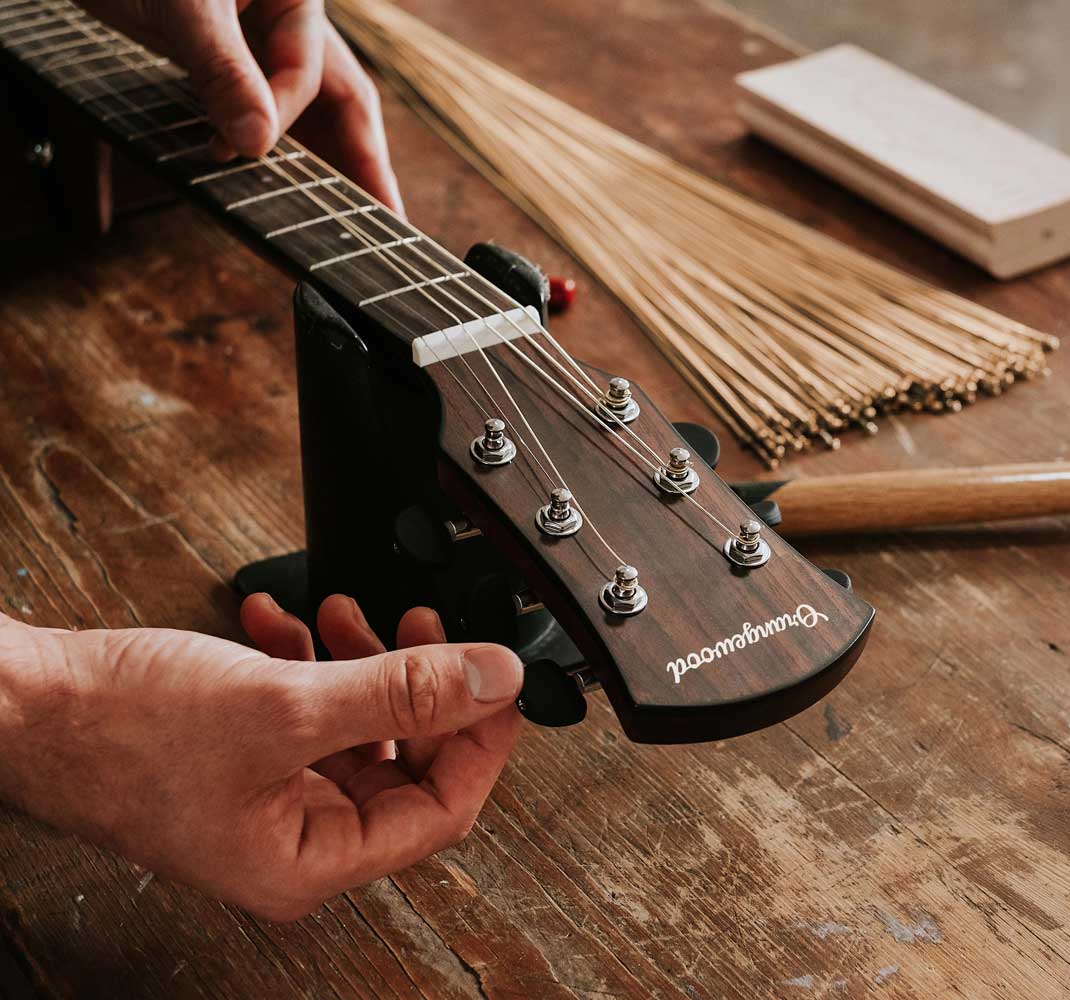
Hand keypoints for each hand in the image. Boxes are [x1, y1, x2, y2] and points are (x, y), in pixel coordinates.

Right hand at [0, 595, 520, 919]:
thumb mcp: (289, 704)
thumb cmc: (120, 728)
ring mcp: (264, 800)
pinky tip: (283, 620)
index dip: (480, 739)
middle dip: (416, 687)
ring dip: (359, 664)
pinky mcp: (239, 758)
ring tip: (342, 613)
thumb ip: (406, 692)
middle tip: (424, 629)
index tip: (498, 680)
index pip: (442, 811)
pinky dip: (305, 662)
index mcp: (309, 861)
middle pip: (403, 766)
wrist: (24, 703)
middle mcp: (291, 841)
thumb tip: (494, 680)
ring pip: (354, 730)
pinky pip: (304, 712)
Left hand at [81, 0, 402, 210]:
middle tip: (389, 222)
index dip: (282, 116)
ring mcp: (263, 42)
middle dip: (363, 162)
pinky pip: (267, 113)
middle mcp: (290, 20)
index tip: (246, 152)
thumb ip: (222, 70)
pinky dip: (277, 151)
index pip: (310, 72)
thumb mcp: (184, 7)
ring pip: (311, 113)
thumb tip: (257, 143)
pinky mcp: (229, 61)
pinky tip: (282, 186)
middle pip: (342, 100)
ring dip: (325, 164)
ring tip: (351, 220)